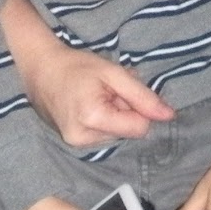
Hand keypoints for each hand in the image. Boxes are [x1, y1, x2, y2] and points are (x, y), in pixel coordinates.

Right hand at [0, 0, 172, 145]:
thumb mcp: (114, 73)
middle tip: (107, 91)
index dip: (138, 108)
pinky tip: (90, 105)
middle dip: (124, 111)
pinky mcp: (73, 143)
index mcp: (93, 118)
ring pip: (117, 134)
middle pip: (127, 132)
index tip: (122, 91)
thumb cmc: (77, 66)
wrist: (42, 69)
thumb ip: (142, 96)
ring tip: (96, 95)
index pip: (139, 127)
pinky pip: (103, 135)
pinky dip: (103, 120)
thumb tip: (169, 115)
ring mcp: (76, 143)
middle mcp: (83, 138)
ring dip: (114, 115)